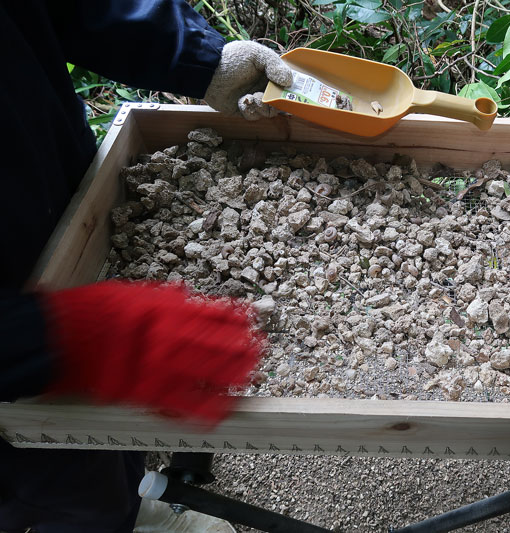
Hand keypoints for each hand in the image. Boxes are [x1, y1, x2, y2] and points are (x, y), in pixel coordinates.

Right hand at [41, 281, 261, 422]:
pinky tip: (224, 409)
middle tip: (259, 349)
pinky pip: (188, 407)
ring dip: (237, 376)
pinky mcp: (149, 394)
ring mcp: (163, 367)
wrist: (58, 339)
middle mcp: (173, 337)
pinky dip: (209, 410)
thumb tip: (192, 299)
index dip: (240, 319)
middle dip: (246, 349)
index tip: (252, 321)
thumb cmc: (93, 312)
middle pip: (224, 345)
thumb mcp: (137, 292)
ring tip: (250, 375)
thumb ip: (169, 299)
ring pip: (214, 375)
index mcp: (172, 309)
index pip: (219, 314)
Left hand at [204, 41, 292, 120]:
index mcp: (270, 74)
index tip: (292, 92)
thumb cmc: (232, 59)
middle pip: (281, 102)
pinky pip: (254, 117)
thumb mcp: (255, 54)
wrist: (207, 72)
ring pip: (269, 112)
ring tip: (251, 97)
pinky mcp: (243, 110)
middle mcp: (264, 87)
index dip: (292, 90)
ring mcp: (254, 99)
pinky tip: (241, 100)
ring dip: (262, 106)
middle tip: (269, 97)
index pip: (288, 85)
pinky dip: (249, 110)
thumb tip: (289, 81)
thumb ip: (274, 64)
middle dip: (277, 102)